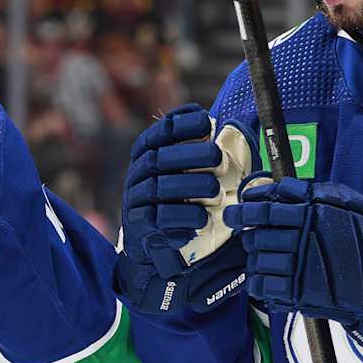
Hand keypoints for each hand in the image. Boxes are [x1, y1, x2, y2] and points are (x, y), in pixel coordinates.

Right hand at [115, 104, 255, 315]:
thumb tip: (227, 125)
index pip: (160, 132)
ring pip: (160, 188)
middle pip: (159, 158)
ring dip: (190, 187)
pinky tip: (203, 220)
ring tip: (215, 191)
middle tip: (218, 157)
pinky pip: (160, 219)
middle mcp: (138, 173)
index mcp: (148, 153)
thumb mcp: (183, 170)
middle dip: (190, 154)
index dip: (181, 124)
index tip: (206, 121)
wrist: (151, 241)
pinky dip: (184, 218)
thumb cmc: (176, 198)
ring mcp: (136, 199)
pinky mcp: (140, 225)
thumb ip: (198, 149)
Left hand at [225, 177, 362, 358]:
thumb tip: (276, 188)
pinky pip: (264, 286)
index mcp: (313, 211)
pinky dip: (259, 282)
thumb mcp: (347, 201)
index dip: (247, 209)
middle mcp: (303, 236)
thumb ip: (311, 193)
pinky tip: (265, 279)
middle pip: (257, 233)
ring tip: (261, 258)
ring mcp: (300, 265)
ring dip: (254, 258)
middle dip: (248, 233)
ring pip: (258, 259)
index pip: (266, 207)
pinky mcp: (300, 292)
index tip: (238, 211)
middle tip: (246, 233)